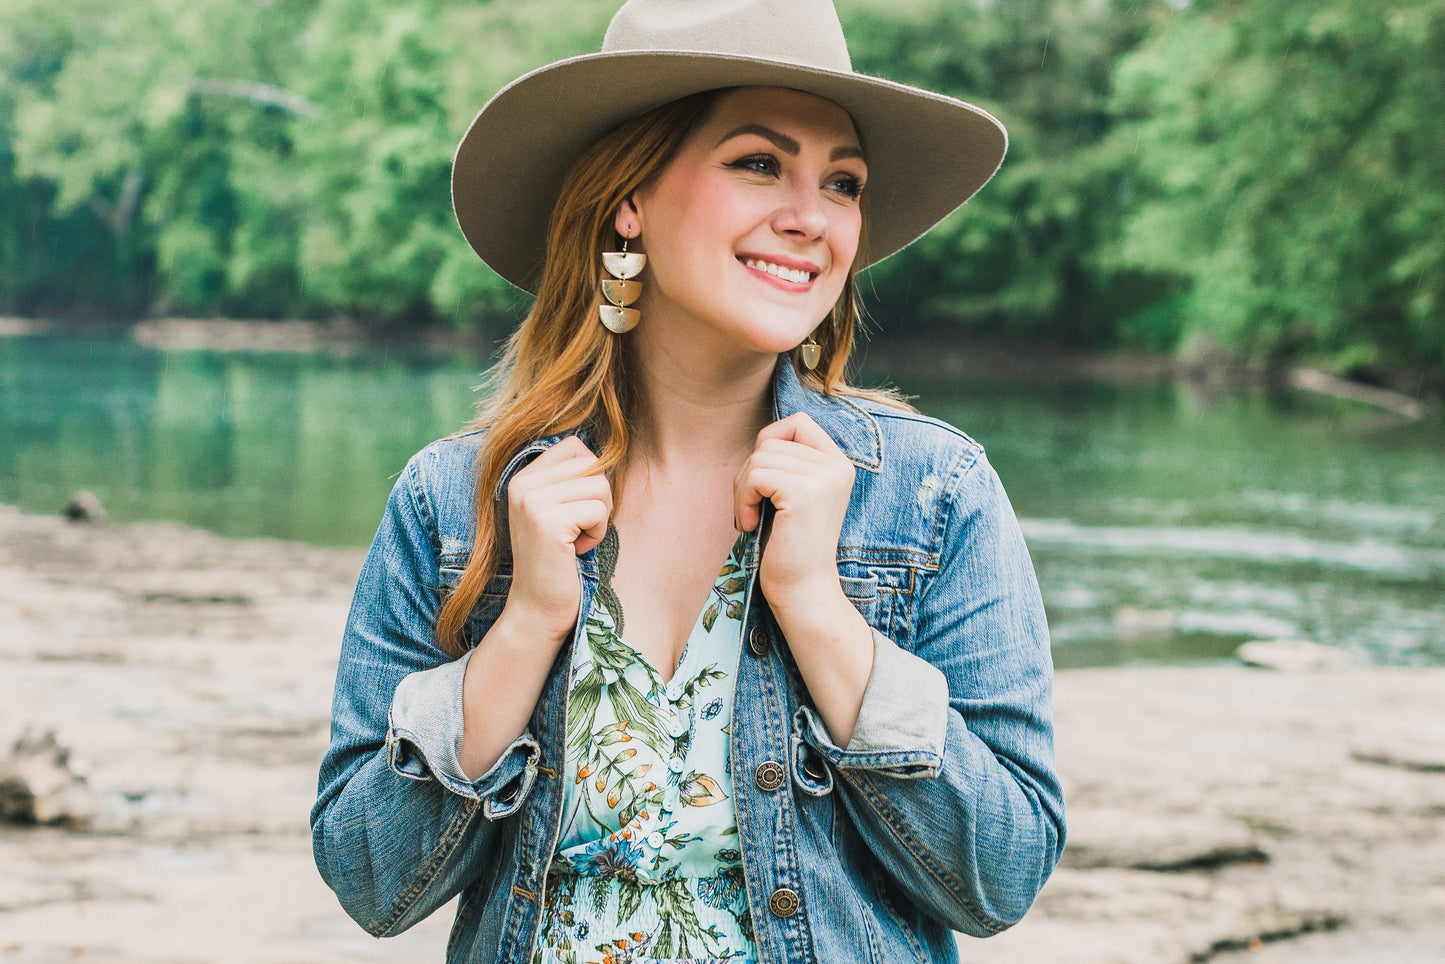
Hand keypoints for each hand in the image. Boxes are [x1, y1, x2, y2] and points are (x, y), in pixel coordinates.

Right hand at [501, 436, 612, 642]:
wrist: (537, 608)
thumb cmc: (558, 560)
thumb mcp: (557, 510)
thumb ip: (570, 480)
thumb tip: (609, 448)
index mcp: (523, 477)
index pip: (575, 446)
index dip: (591, 476)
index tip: (576, 510)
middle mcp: (523, 484)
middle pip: (592, 464)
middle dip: (599, 499)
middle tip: (580, 529)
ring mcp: (532, 501)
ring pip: (600, 486)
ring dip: (600, 518)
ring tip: (577, 540)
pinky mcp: (547, 522)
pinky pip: (598, 510)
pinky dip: (598, 533)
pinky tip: (577, 551)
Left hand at [734, 413, 855, 614]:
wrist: (803, 590)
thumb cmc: (789, 546)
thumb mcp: (793, 495)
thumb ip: (787, 462)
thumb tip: (763, 436)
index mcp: (838, 464)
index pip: (797, 422)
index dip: (770, 442)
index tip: (764, 481)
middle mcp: (837, 466)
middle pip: (771, 441)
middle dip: (749, 474)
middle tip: (751, 509)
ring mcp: (823, 478)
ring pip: (759, 457)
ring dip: (743, 489)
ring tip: (751, 518)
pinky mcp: (804, 493)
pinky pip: (755, 475)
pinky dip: (742, 499)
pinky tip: (751, 524)